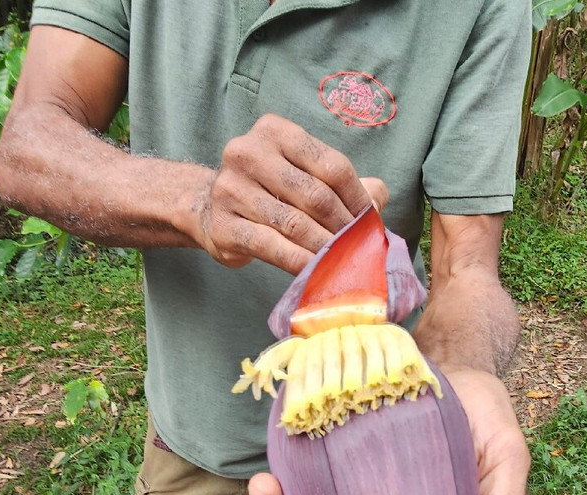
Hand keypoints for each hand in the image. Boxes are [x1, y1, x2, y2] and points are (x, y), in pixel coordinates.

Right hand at [196, 113, 387, 272]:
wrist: (209, 209)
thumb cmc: (269, 190)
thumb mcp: (304, 173)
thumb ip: (344, 180)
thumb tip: (378, 198)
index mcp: (276, 131)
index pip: (332, 165)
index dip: (358, 198)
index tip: (372, 221)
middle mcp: (249, 152)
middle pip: (315, 195)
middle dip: (344, 226)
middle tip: (359, 246)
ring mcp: (231, 188)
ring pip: (295, 224)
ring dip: (326, 247)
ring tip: (344, 260)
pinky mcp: (224, 225)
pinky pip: (273, 247)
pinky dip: (300, 261)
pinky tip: (317, 271)